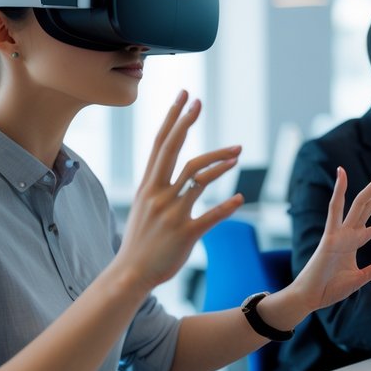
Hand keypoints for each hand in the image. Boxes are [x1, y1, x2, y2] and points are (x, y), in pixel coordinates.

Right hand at [114, 91, 243, 289]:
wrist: (130, 274)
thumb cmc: (140, 241)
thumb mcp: (145, 208)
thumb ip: (157, 188)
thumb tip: (173, 173)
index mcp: (148, 186)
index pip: (160, 144)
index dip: (172, 118)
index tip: (183, 96)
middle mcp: (158, 194)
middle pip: (174, 151)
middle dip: (186, 123)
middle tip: (200, 102)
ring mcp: (172, 213)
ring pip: (198, 178)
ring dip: (219, 162)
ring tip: (237, 153)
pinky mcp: (186, 233)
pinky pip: (211, 214)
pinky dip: (227, 206)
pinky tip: (241, 198)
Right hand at [288, 167, 370, 310]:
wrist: (309, 297)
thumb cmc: (329, 288)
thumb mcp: (359, 279)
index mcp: (352, 243)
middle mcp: (346, 233)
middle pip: (366, 207)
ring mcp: (338, 232)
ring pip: (358, 204)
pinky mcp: (329, 235)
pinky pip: (334, 208)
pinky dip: (338, 191)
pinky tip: (342, 175)